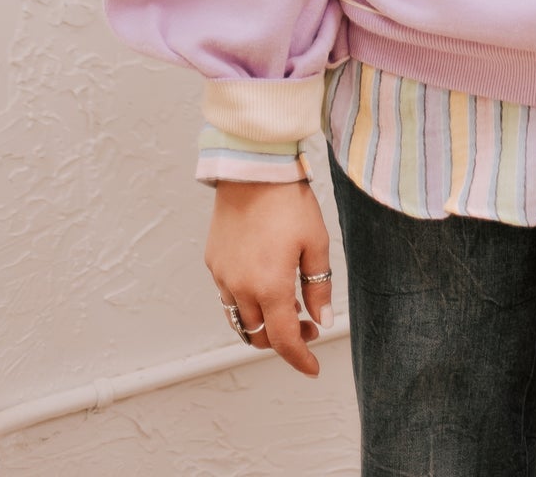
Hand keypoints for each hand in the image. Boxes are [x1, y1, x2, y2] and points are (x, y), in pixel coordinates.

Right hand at [205, 177, 334, 377]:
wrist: (252, 168)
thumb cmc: (289, 202)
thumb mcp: (315, 243)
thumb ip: (319, 287)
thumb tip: (322, 320)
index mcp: (270, 287)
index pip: (284, 341)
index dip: (300, 359)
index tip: (312, 368)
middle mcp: (241, 288)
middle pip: (260, 336)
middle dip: (284, 341)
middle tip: (307, 325)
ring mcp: (223, 276)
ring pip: (240, 321)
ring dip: (263, 324)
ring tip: (287, 306)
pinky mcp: (213, 262)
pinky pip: (228, 296)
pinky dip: (246, 302)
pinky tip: (264, 283)